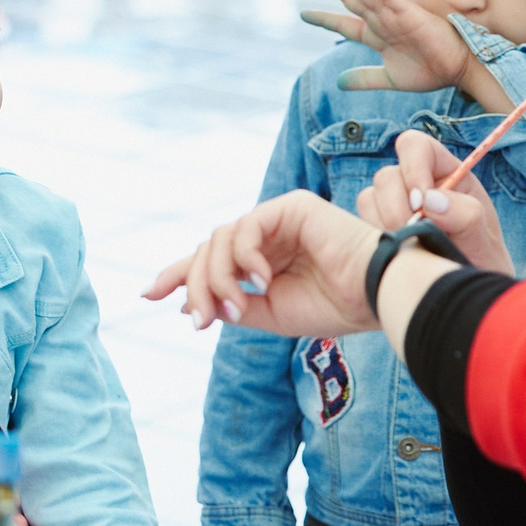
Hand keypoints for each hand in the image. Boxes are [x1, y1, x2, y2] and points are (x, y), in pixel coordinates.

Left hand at [144, 190, 382, 338]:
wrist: (377, 297)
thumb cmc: (335, 307)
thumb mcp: (271, 314)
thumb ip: (233, 304)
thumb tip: (188, 304)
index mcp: (265, 259)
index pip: (210, 260)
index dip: (177, 274)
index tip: (148, 294)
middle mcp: (268, 236)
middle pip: (208, 250)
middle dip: (193, 284)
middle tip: (198, 318)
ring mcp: (279, 218)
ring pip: (221, 239)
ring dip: (217, 278)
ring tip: (238, 309)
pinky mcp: (291, 206)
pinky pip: (246, 227)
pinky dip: (243, 256)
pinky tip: (259, 280)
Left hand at [303, 0, 470, 92]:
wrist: (457, 71)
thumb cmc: (428, 71)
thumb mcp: (389, 78)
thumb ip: (364, 78)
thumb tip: (339, 83)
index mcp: (377, 36)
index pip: (345, 24)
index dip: (325, 19)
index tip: (304, 14)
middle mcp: (383, 22)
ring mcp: (396, 16)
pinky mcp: (411, 14)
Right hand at [353, 132, 513, 275]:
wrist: (465, 302)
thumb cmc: (482, 266)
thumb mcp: (485, 243)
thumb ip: (466, 216)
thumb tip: (430, 200)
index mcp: (446, 174)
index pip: (416, 147)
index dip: (412, 167)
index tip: (420, 203)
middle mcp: (415, 185)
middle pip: (386, 175)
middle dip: (397, 208)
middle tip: (414, 236)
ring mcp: (392, 206)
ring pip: (368, 198)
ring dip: (385, 226)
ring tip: (410, 251)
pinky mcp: (375, 229)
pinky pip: (358, 223)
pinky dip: (374, 241)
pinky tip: (397, 258)